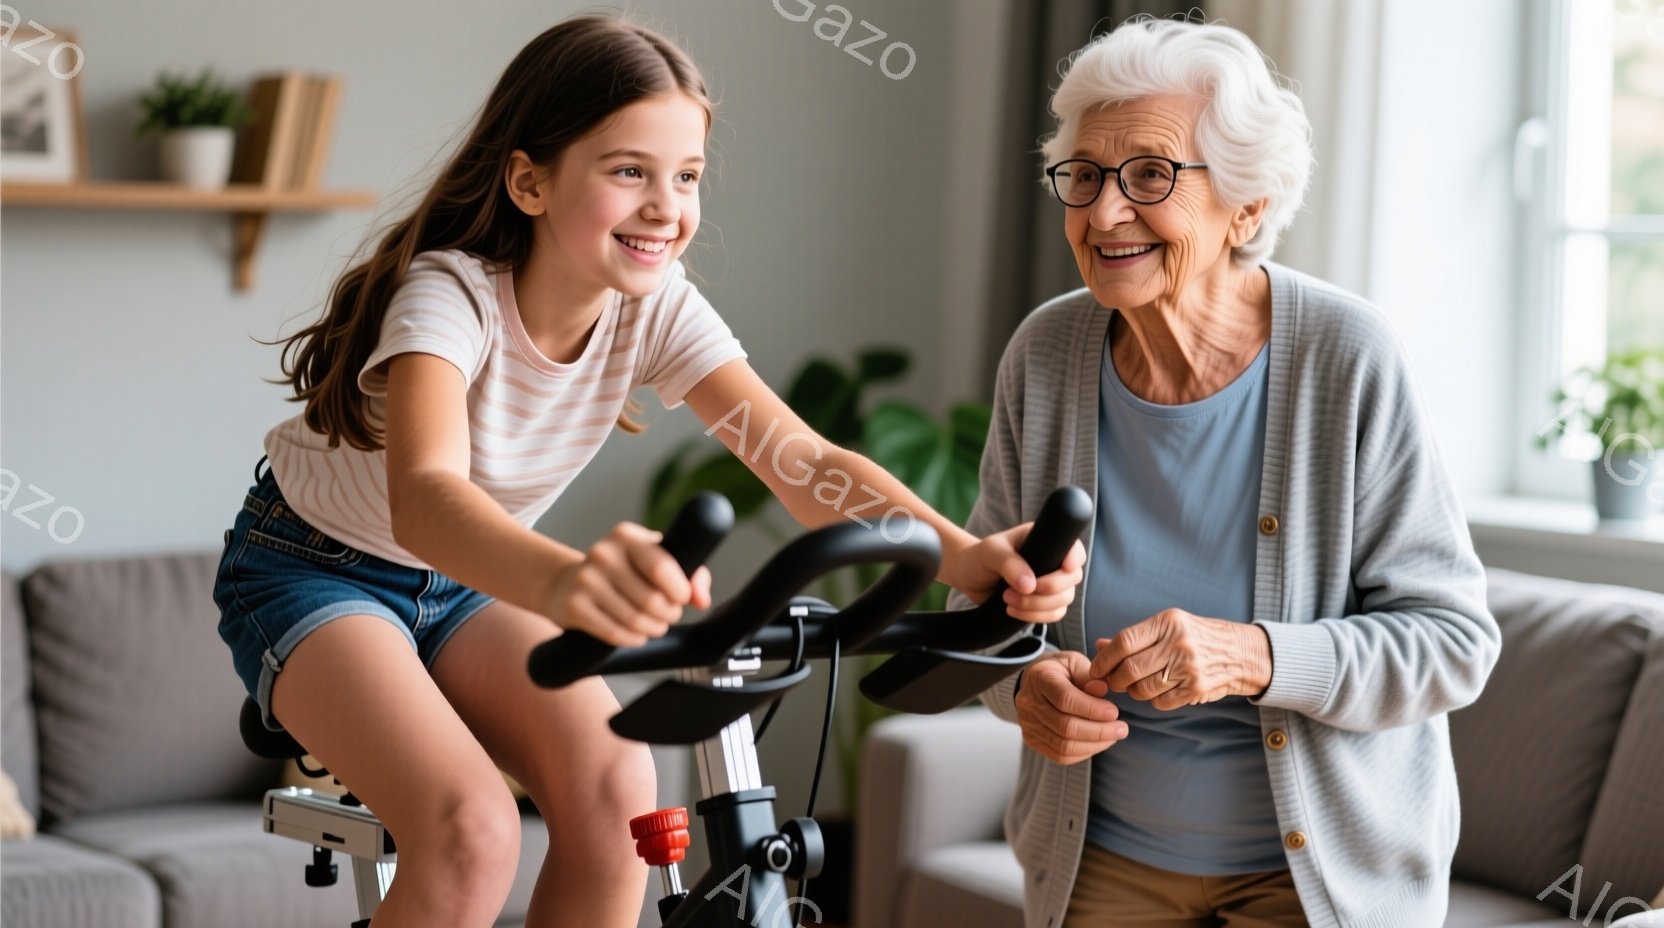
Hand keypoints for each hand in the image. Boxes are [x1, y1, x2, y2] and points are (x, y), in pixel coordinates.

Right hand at [545, 523, 712, 647]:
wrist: (566, 582)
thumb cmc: (622, 571)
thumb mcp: (654, 560)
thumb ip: (689, 574)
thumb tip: (701, 599)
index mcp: (627, 535)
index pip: (661, 567)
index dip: (679, 590)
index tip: (681, 598)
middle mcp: (603, 553)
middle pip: (651, 599)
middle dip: (668, 614)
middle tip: (668, 615)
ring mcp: (585, 580)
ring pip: (635, 620)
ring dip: (652, 629)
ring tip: (654, 625)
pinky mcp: (573, 606)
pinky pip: (615, 633)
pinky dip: (633, 639)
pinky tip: (636, 635)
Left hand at [948, 523, 1085, 622]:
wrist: (967, 576)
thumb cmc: (979, 557)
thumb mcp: (991, 552)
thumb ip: (1009, 564)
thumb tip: (1030, 585)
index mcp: (1045, 541)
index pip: (1073, 549)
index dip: (1074, 559)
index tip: (1065, 568)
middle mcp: (1052, 561)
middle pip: (1072, 579)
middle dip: (1048, 590)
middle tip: (1016, 590)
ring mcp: (1049, 583)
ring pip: (1064, 600)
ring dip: (1038, 606)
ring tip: (1007, 599)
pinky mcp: (1042, 602)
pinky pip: (1053, 614)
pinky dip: (1035, 617)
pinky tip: (1013, 610)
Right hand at [1014, 651, 1127, 764]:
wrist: (1035, 682)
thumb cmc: (1060, 671)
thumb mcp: (1074, 663)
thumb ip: (1088, 676)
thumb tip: (1102, 690)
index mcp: (1040, 678)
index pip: (1065, 699)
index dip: (1092, 709)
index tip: (1114, 712)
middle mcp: (1029, 703)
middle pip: (1065, 726)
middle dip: (1099, 731)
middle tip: (1121, 729)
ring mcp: (1029, 725)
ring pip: (1064, 745)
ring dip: (1094, 745)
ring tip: (1113, 736)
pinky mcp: (1032, 741)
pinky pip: (1060, 756)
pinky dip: (1084, 753)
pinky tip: (1099, 743)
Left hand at [1087, 609, 1271, 709]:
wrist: (1240, 653)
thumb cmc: (1196, 637)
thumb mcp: (1168, 626)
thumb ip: (1134, 637)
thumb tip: (1098, 646)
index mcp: (1168, 622)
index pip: (1124, 642)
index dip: (1104, 659)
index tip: (1096, 668)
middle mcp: (1178, 643)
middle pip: (1130, 669)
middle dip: (1115, 680)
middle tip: (1113, 682)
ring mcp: (1189, 668)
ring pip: (1143, 689)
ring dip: (1133, 691)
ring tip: (1137, 685)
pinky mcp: (1196, 689)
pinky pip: (1160, 702)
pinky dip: (1153, 700)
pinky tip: (1159, 691)